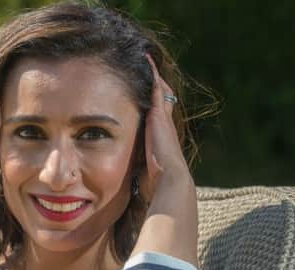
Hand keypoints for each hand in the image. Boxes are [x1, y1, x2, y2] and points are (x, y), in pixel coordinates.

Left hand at [138, 53, 191, 203]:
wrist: (169, 180)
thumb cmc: (156, 184)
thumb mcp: (144, 173)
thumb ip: (138, 171)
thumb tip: (124, 185)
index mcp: (161, 139)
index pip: (158, 117)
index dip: (154, 104)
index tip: (145, 94)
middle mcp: (164, 125)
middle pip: (162, 99)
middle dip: (155, 85)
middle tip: (146, 69)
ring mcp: (163, 118)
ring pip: (160, 90)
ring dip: (153, 76)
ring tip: (145, 58)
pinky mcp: (158, 114)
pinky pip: (155, 87)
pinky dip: (151, 73)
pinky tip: (145, 59)